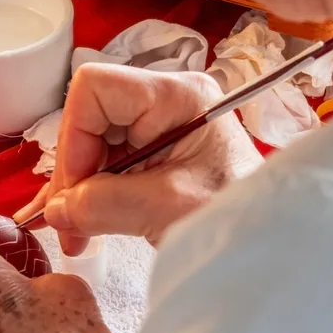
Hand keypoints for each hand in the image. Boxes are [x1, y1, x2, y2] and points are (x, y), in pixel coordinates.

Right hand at [15, 64, 263, 254]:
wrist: (277, 243)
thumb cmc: (237, 218)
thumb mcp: (167, 209)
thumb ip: (103, 204)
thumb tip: (55, 211)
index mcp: (178, 96)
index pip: (95, 88)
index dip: (74, 136)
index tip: (75, 190)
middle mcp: (167, 101)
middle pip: (91, 117)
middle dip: (74, 172)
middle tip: (66, 223)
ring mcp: (162, 127)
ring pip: (96, 144)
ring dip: (80, 189)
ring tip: (75, 233)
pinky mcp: (160, 154)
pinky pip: (112, 164)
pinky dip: (94, 194)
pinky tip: (82, 224)